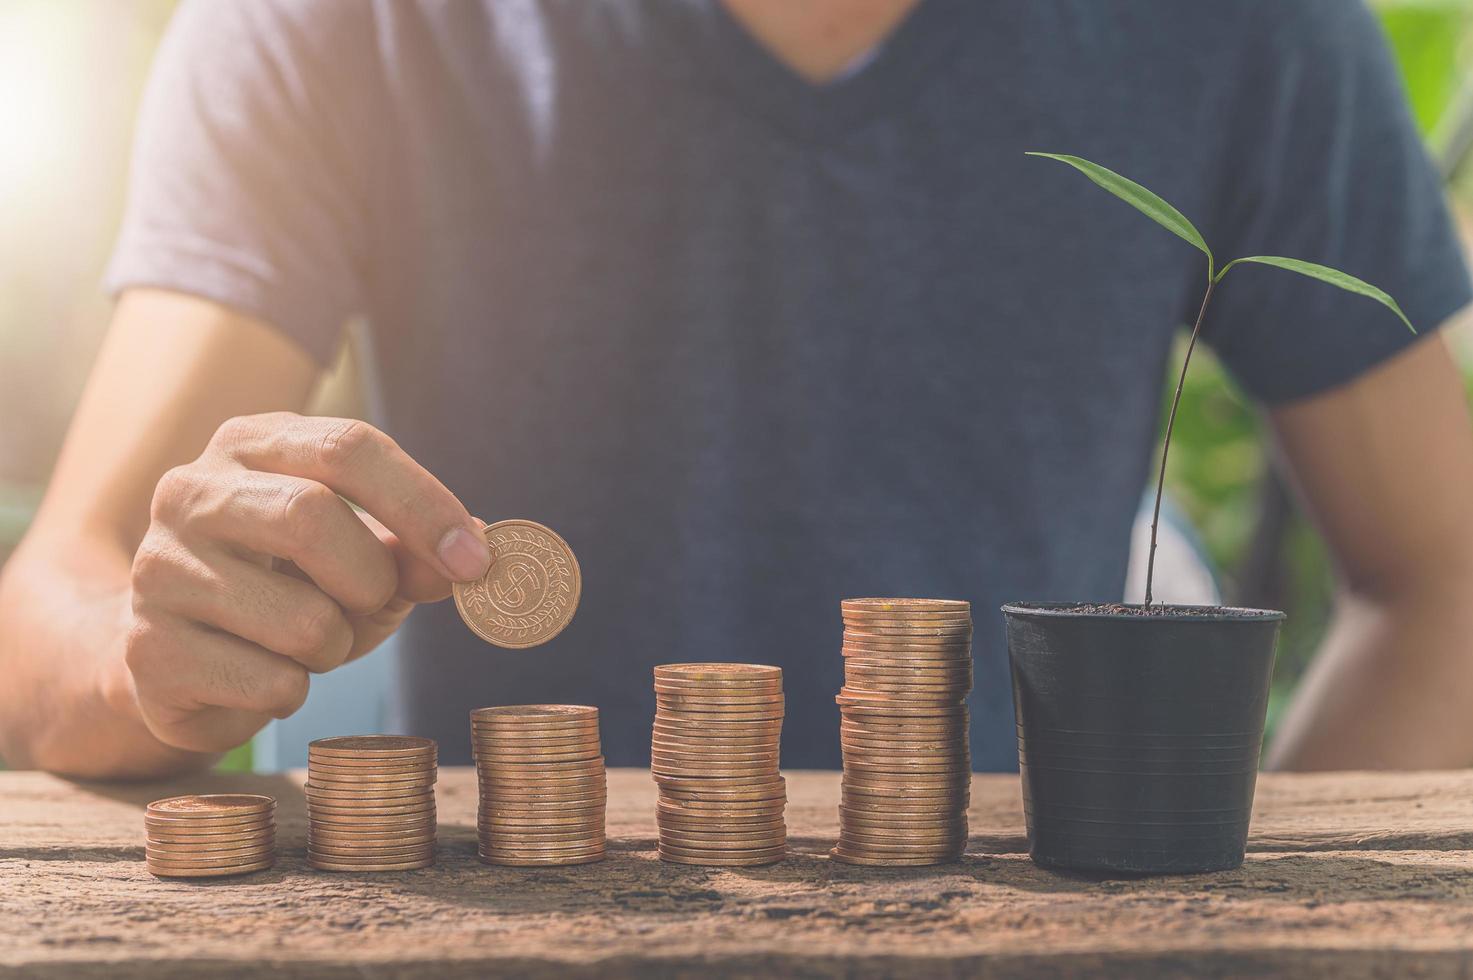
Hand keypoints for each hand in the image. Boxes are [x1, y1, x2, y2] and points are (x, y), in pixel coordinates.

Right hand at [124, 413, 489, 752]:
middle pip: (311, 516)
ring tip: (309, 642)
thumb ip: (415, 553)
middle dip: (371, 577)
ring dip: (335, 645)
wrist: (176, 655)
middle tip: (375, 602)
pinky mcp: (148, 651)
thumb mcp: (363, 560)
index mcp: (253, 444)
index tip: (476, 561)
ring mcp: (160, 569)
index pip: (348, 446)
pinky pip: (271, 684)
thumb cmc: (288, 590)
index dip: (423, 504)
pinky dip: (294, 691)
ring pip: (301, 619)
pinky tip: (263, 675)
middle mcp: (191, 491)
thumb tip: (473, 556)